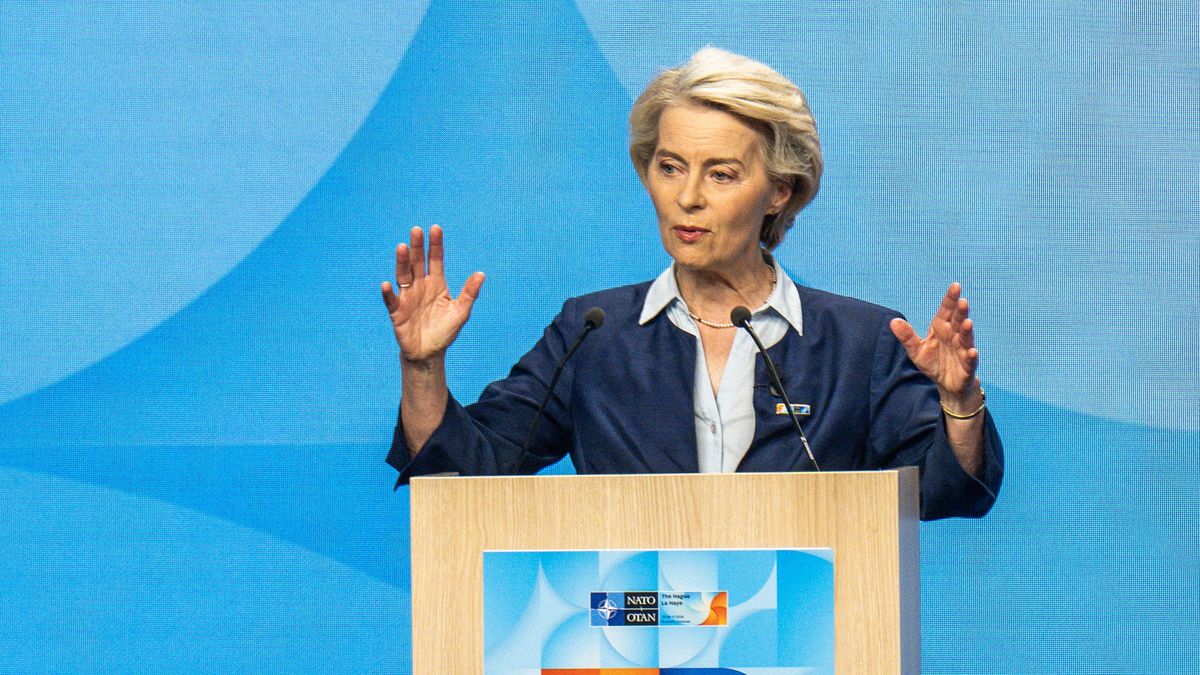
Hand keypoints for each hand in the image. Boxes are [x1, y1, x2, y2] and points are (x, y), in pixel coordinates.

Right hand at [381, 225, 484, 363]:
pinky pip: (392, 301)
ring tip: (402, 248)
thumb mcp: (461, 312)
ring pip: (403, 276)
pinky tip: (387, 284)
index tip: (436, 228)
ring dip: (402, 262)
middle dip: (418, 247)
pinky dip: (388, 294)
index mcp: (437, 284)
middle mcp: (420, 286)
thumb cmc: (445, 331)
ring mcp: (408, 298)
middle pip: (418, 263)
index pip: (435, 260)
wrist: (430, 353)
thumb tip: (481, 274)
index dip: (435, 245)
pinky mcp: (397, 312)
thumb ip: (469, 293)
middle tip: (416, 230)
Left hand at [889, 282, 981, 410]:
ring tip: (967, 323)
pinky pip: (970, 361)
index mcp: (942, 329)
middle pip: (958, 321)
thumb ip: (907, 336)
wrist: (947, 385)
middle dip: (961, 312)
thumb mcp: (916, 350)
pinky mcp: (968, 367)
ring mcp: (963, 351)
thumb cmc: (934, 363)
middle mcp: (954, 337)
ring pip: (966, 339)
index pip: (946, 311)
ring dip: (967, 331)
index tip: (955, 286)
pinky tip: (972, 352)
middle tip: (962, 301)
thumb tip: (893, 321)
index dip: (950, 299)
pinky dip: (971, 356)